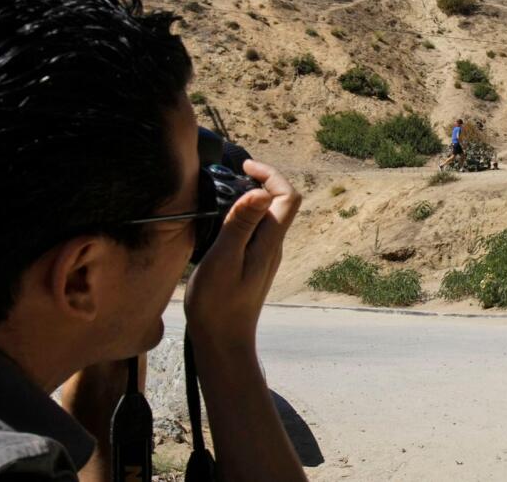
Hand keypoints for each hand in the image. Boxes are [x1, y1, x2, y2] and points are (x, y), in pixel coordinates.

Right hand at [185, 159, 300, 352]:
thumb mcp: (224, 260)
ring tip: (223, 191)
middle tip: (232, 173)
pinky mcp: (253, 264)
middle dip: (261, 180)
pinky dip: (243, 216)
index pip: (288, 196)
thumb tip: (262, 191)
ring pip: (268, 216)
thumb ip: (241, 225)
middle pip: (281, 203)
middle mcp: (273, 246)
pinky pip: (256, 231)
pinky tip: (220, 220)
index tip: (244, 165)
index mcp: (269, 241)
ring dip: (251, 198)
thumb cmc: (218, 304)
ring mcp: (264, 256)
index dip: (271, 174)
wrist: (223, 342)